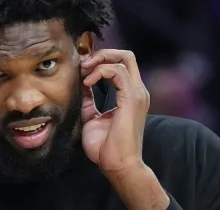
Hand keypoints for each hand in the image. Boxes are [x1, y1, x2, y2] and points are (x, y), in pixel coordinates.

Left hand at [80, 50, 149, 172]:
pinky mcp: (131, 98)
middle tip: (83, 64)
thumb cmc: (105, 147)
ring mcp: (137, 94)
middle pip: (126, 55)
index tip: (81, 69)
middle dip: (102, 54)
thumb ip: (89, 99)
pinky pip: (118, 71)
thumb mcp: (92, 116)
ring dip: (99, 60)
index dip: (100, 60)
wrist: (117, 165)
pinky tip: (88, 83)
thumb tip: (82, 84)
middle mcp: (137, 91)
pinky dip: (100, 71)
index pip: (120, 64)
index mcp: (130, 95)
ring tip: (84, 71)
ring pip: (124, 57)